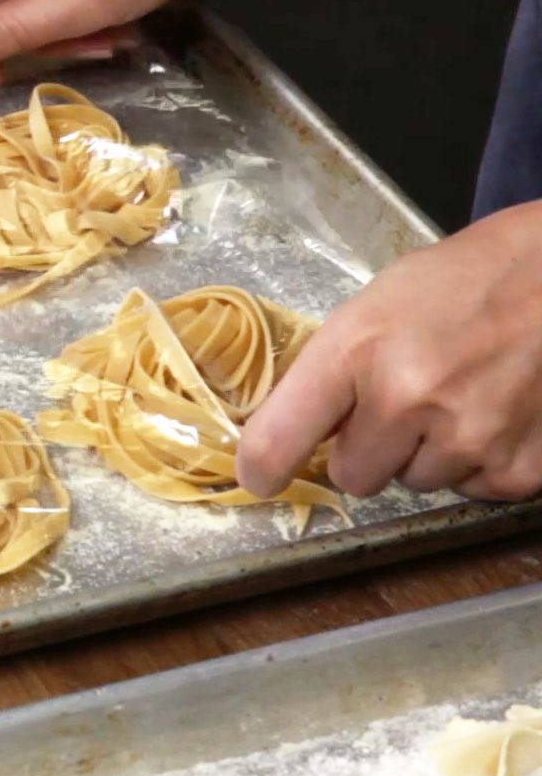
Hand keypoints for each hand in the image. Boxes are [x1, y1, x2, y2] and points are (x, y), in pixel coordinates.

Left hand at [237, 200, 541, 501]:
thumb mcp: (370, 309)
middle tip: (397, 404)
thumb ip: (329, 372)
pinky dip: (474, 462)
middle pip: (352, 476)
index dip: (262, 466)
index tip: (260, 475)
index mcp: (356, 350)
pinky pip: (468, 490)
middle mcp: (406, 399)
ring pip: (412, 484)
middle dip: (367, 449)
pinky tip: (491, 411)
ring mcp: (466, 438)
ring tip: (453, 396)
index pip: (280, 437)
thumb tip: (289, 435)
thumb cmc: (456, 285)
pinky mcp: (515, 469)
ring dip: (423, 453)